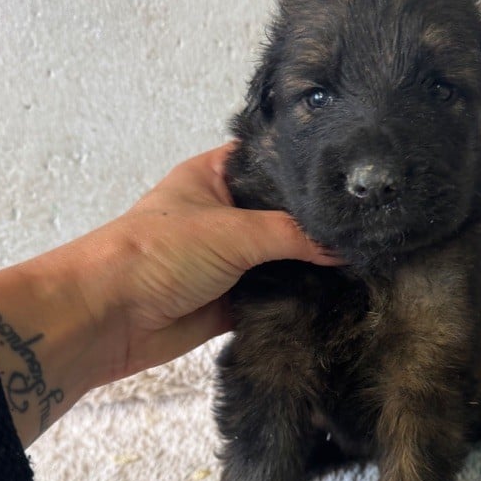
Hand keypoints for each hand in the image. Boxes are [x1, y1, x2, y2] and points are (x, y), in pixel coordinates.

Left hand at [0, 145, 338, 445]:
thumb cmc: (156, 253)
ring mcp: (230, 260)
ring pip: (284, 260)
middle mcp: (226, 215)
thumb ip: (294, 235)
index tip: (356, 175)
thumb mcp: (233, 230)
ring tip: (367, 263)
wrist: (110, 318)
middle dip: (319, 226)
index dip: (310, 170)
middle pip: (285, 216)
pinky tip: (339, 299)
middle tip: (370, 226)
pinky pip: (276, 298)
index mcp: (217, 177)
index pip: (273, 163)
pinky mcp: (233, 302)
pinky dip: (300, 301)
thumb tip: (346, 245)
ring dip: (313, 267)